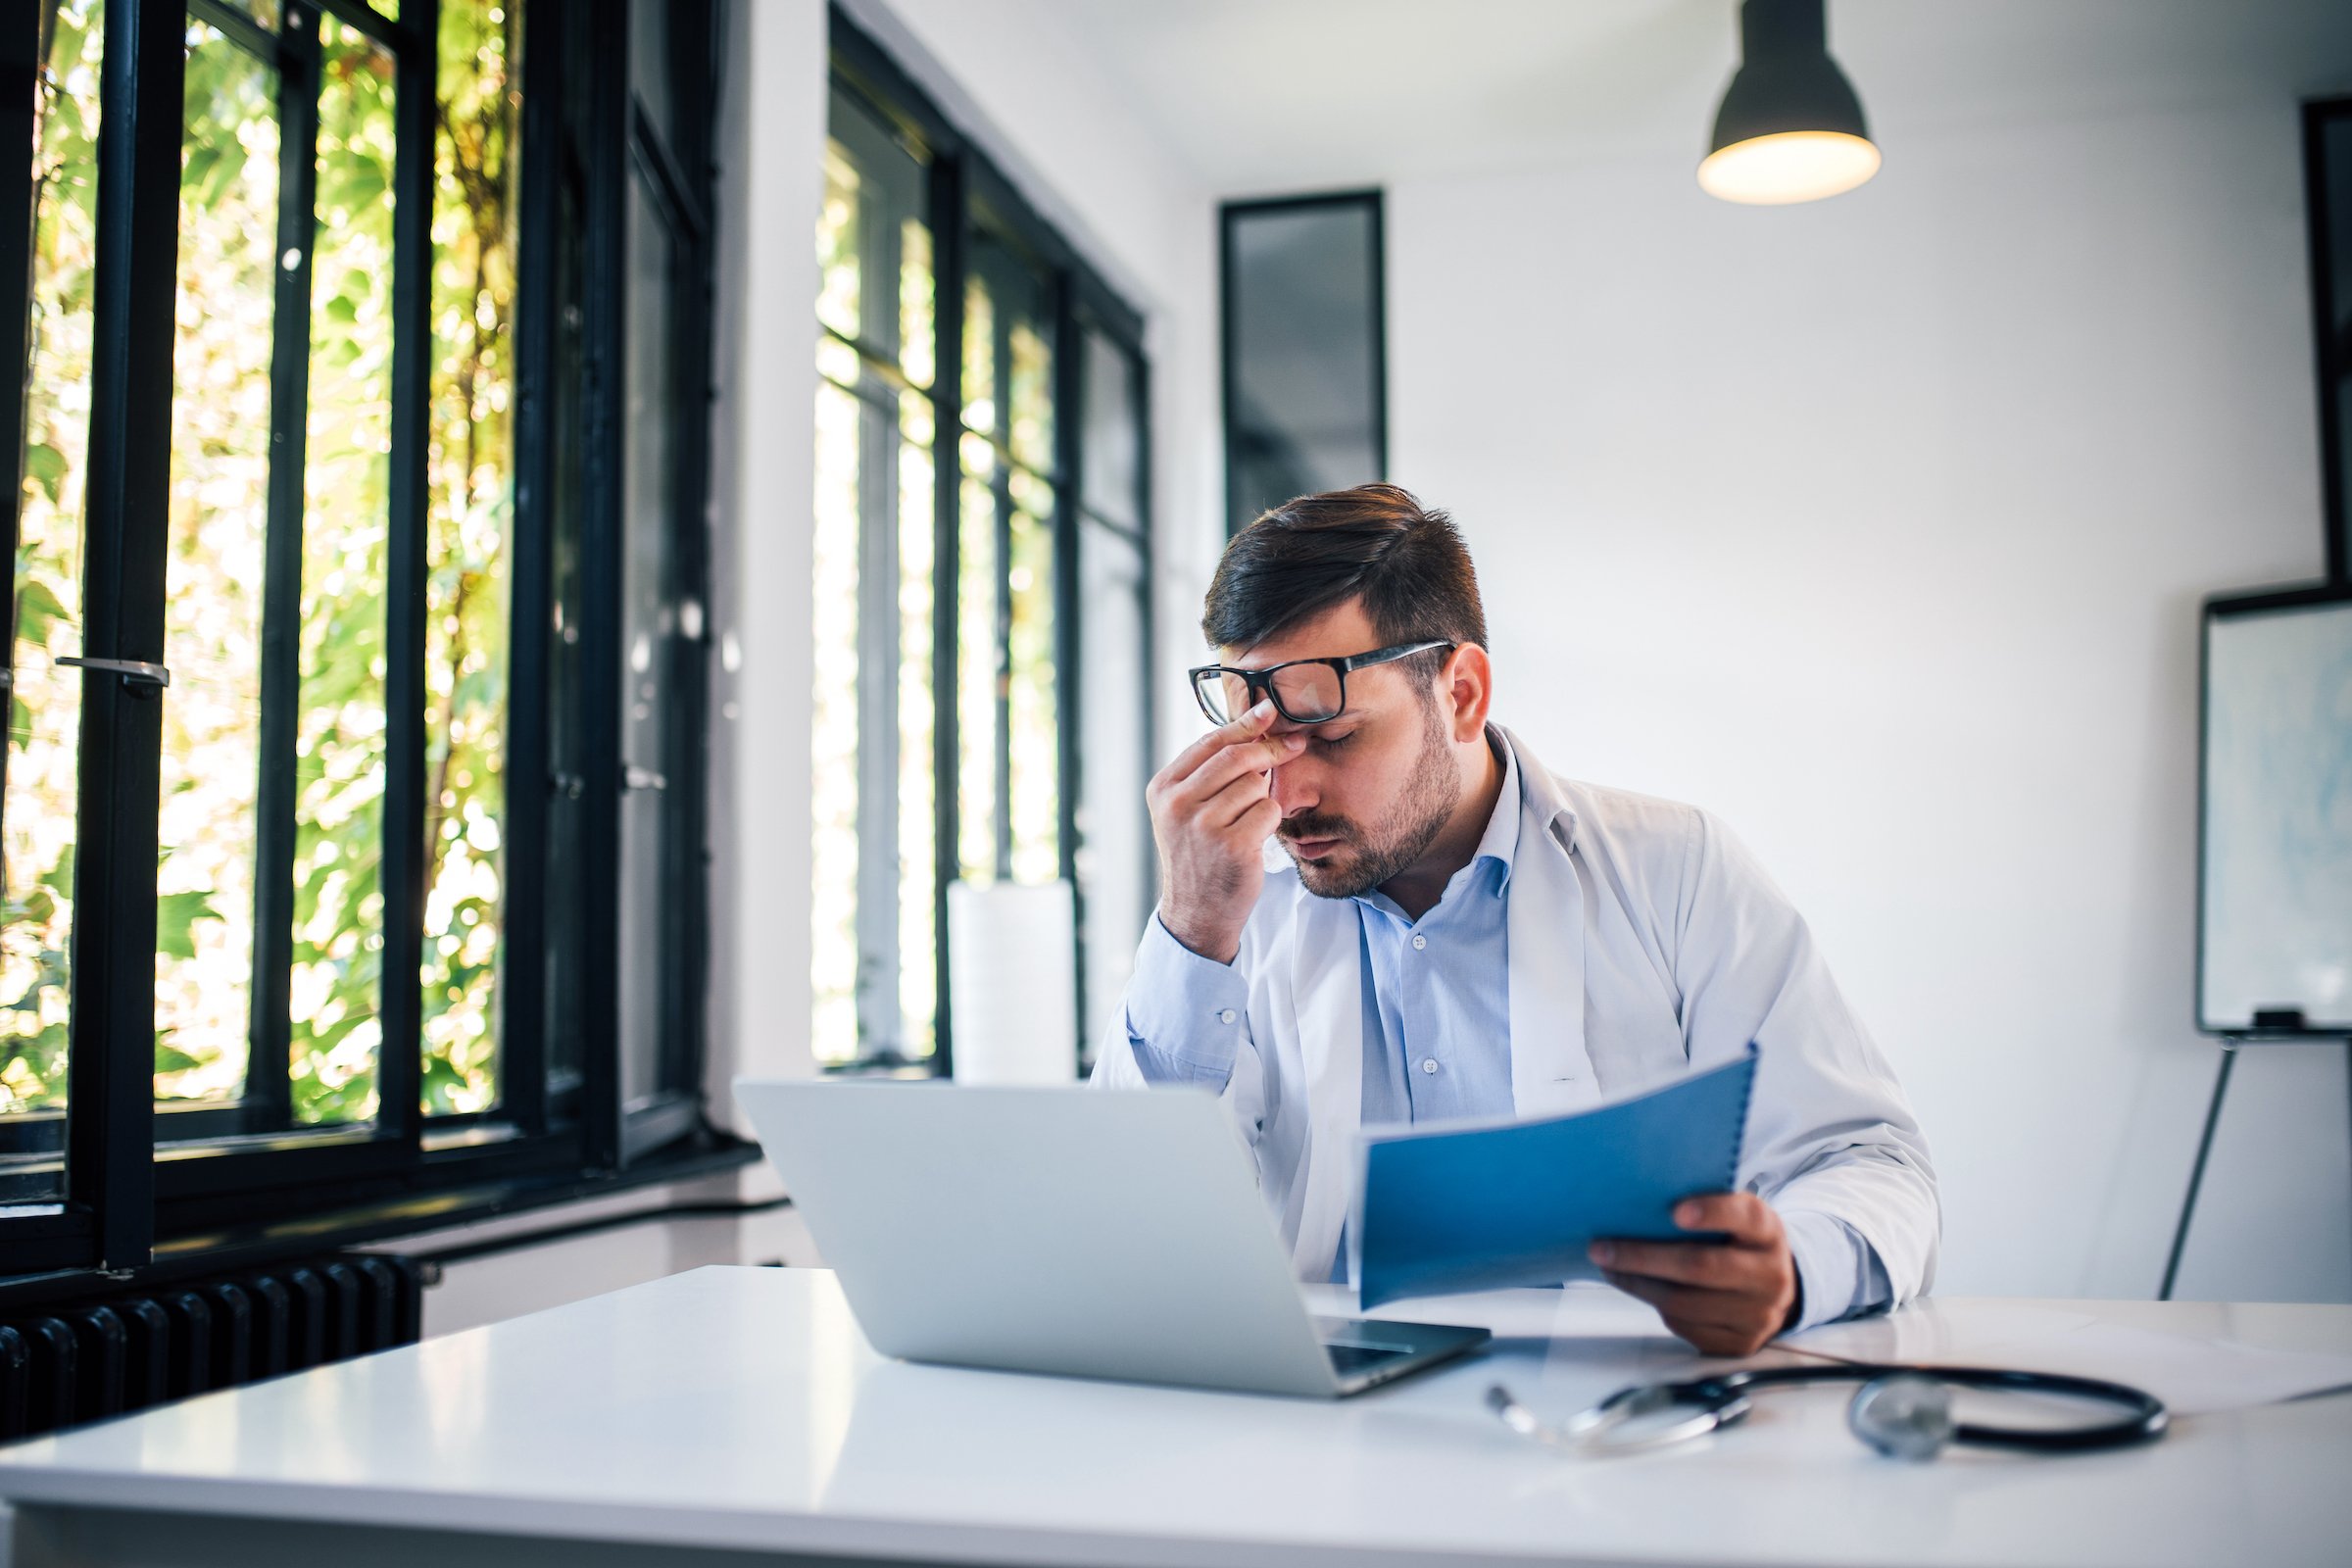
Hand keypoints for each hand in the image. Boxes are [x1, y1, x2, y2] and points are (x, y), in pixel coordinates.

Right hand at [1146, 701, 1305, 963]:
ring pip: (1256, 785)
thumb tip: (1255, 727)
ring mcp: (1205, 826)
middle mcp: (1178, 804)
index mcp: (1164, 788)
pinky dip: (1270, 822)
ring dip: (1262, 799)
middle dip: (1269, 751)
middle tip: (1291, 748)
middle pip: (1237, 757)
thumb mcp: (1185, 810)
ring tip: (1245, 822)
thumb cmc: (1199, 854)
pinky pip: (1269, 810)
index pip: (1210, 742)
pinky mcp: (1233, 846)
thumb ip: (1208, 772)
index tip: (1270, 709)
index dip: (1244, 723)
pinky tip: (1254, 839)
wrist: (1197, 911)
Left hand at [1590, 1193, 1799, 1356]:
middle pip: (1701, 1267)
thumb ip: (1705, 1208)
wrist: (1775, 1289)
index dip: (1712, 1212)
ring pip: (1685, 1302)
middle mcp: (1769, 1275)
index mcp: (1767, 1233)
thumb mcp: (1736, 1217)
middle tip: (1601, 1247)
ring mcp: (1757, 1315)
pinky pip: (1685, 1326)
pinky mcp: (1738, 1344)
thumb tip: (1640, 1200)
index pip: (1745, 1217)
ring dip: (1638, 1284)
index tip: (1675, 1211)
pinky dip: (1655, 1304)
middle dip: (1644, 1257)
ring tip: (1609, 1267)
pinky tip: (1637, 1286)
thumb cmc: (1740, 1242)